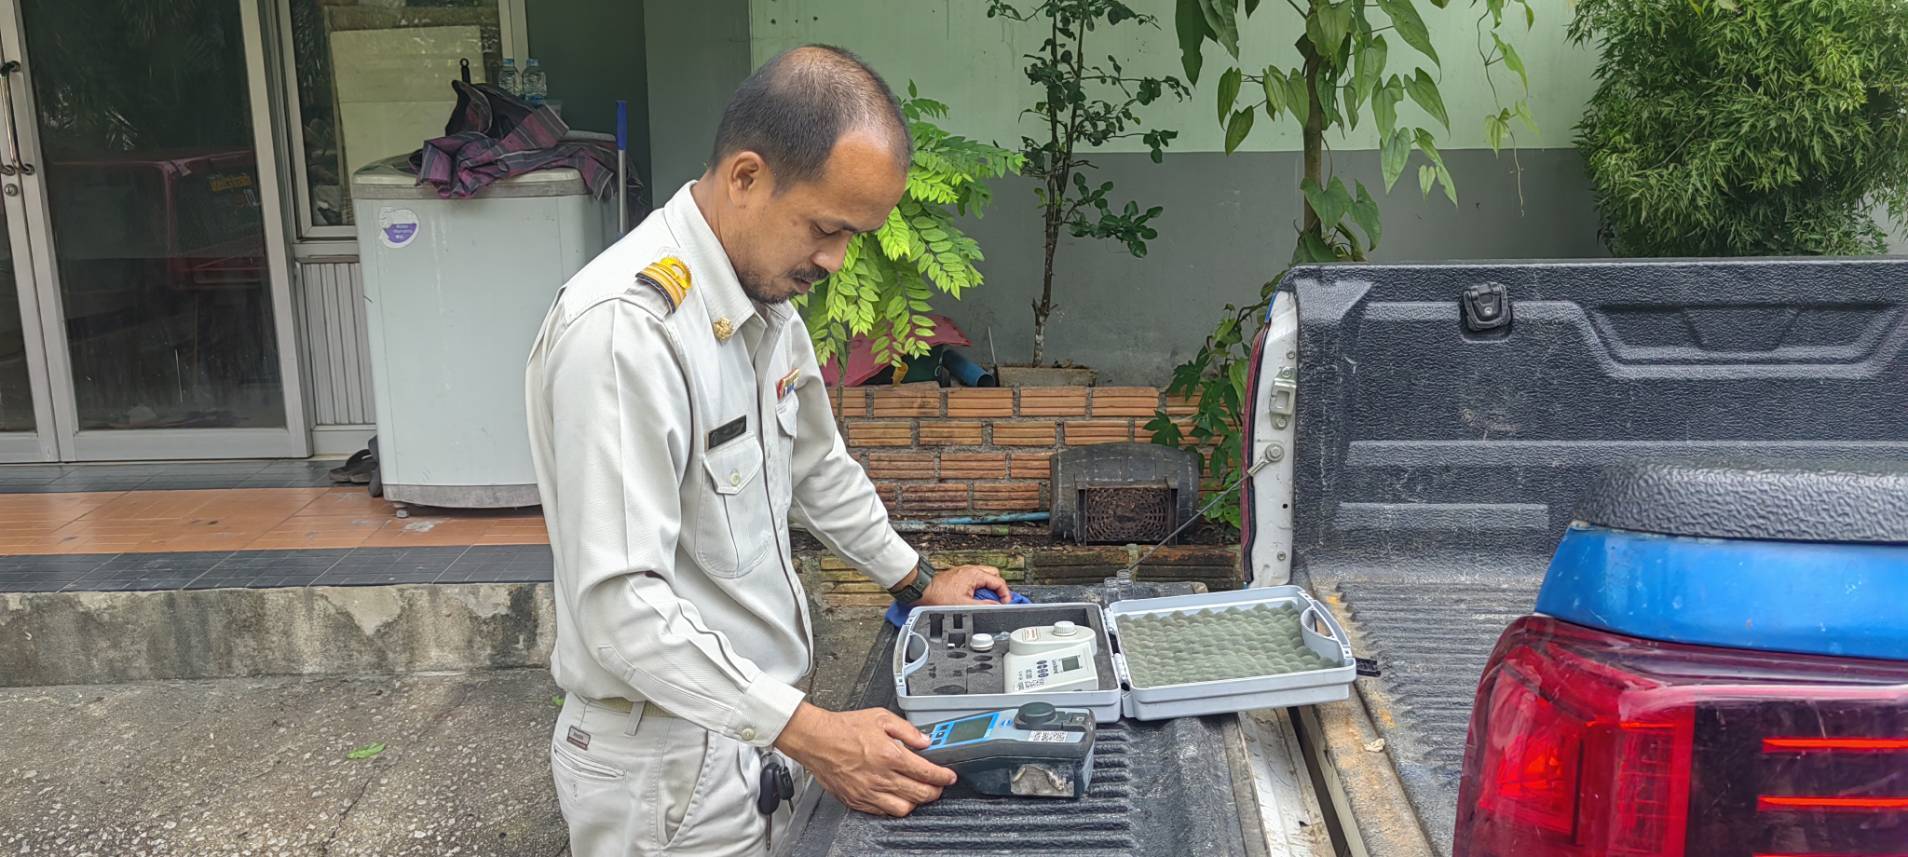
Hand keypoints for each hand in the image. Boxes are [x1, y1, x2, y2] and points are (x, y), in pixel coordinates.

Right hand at [775, 704, 955, 816]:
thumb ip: (907, 730)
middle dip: (935, 791)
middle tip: (938, 786)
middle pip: (920, 794)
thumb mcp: (881, 717)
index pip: (927, 772)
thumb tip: (925, 740)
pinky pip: (883, 812)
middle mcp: (881, 777)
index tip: (949, 777)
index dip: (943, 776)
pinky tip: (897, 797)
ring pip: (904, 808)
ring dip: (916, 802)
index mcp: (890, 755)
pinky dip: (895, 807)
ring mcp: (869, 792)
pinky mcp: (857, 800)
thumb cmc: (843, 728)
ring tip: (919, 793)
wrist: (816, 740)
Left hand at [917, 564, 1011, 605]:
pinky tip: (975, 597)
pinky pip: (975, 579)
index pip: (999, 582)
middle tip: (998, 600)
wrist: (923, 590)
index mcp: (975, 575)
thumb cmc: (938, 595)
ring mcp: (965, 572)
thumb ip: (983, 605)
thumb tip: (996, 606)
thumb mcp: (964, 604)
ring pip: (985, 576)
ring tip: (987, 600)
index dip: (1005, 594)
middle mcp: (971, 570)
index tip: (1005, 603)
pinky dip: (979, 587)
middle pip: (994, 575)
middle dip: (998, 588)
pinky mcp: (960, 576)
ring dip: (988, 588)